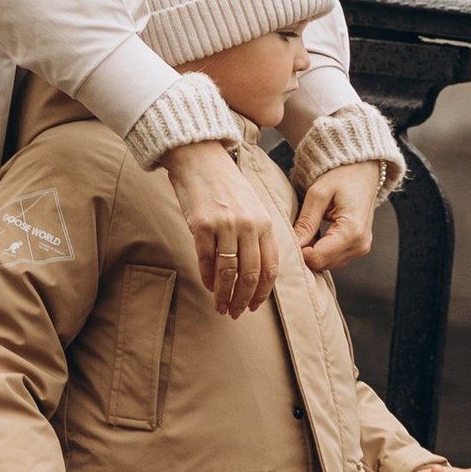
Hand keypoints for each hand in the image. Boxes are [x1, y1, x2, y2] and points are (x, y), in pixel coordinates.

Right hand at [164, 140, 281, 317]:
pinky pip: (206, 260)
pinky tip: (208, 285)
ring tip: (221, 307)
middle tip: (237, 313)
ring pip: (228, 272)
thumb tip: (257, 272)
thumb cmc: (226, 185)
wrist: (200, 158)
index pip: (270, 267)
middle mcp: (248, 225)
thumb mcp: (252, 207)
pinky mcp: (201, 225)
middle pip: (250, 274)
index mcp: (265, 222)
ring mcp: (224, 225)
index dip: (262, 291)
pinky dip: (208, 277)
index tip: (255, 305)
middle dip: (243, 299)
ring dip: (224, 294)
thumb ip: (258, 235)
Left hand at [294, 159, 382, 275]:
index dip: (298, 252)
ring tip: (306, 231)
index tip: (286, 239)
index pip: (318, 257)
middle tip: (294, 233)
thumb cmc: (342, 177)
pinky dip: (321, 251)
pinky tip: (315, 235)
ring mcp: (361, 248)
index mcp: (352, 231)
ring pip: (327, 264)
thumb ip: (306, 221)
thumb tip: (294, 244)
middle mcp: (360, 244)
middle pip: (322, 264)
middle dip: (304, 253)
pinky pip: (334, 258)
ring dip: (312, 252)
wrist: (363, 172)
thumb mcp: (318, 194)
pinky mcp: (359, 248)